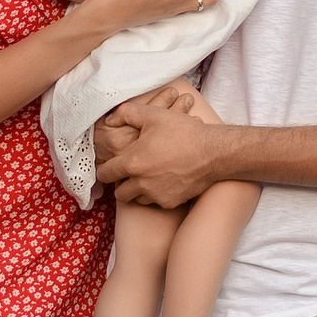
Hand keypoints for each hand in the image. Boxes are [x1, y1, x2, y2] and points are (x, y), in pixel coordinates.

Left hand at [95, 95, 229, 206]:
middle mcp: (140, 183)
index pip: (105, 173)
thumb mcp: (153, 115)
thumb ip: (126, 113)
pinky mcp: (169, 202)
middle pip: (119, 193)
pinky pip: (155, 202)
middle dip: (120, 184)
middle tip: (128, 174)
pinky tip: (164, 180)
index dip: (104, 169)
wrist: (212, 152)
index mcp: (132, 162)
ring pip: (136, 199)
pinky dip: (155, 194)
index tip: (108, 167)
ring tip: (146, 177)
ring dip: (137, 190)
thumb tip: (110, 120)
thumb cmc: (183, 132)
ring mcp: (155, 195)